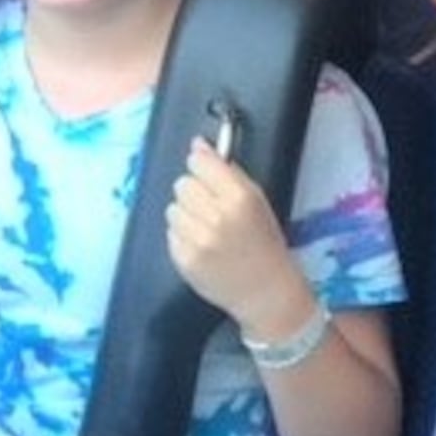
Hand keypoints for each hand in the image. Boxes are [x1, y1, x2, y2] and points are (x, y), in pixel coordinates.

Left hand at [165, 137, 302, 327]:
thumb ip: (229, 172)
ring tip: (205, 226)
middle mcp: (216, 216)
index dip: (202, 165)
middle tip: (210, 205)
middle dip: (194, 190)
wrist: (264, 290)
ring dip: (186, 213)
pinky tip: (200, 243)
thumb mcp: (258, 200)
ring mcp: (197, 240)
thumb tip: (198, 146)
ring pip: (172, 207)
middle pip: (182, 183)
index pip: (199, 163)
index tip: (207, 171)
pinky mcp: (183, 259)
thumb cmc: (264, 241)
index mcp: (239, 197)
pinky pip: (170, 232)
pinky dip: (182, 234)